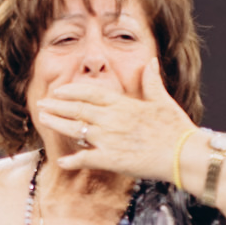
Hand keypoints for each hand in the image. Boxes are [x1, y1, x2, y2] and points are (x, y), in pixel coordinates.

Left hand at [40, 53, 195, 185]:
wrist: (183, 154)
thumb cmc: (176, 128)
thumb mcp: (163, 100)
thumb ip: (152, 82)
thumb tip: (152, 62)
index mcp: (123, 104)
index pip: (90, 93)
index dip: (71, 91)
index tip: (58, 90)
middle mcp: (111, 119)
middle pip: (77, 109)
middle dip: (57, 105)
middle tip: (41, 104)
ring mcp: (108, 139)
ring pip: (75, 130)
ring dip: (57, 124)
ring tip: (43, 119)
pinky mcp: (111, 159)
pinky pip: (86, 159)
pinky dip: (72, 161)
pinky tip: (61, 162)